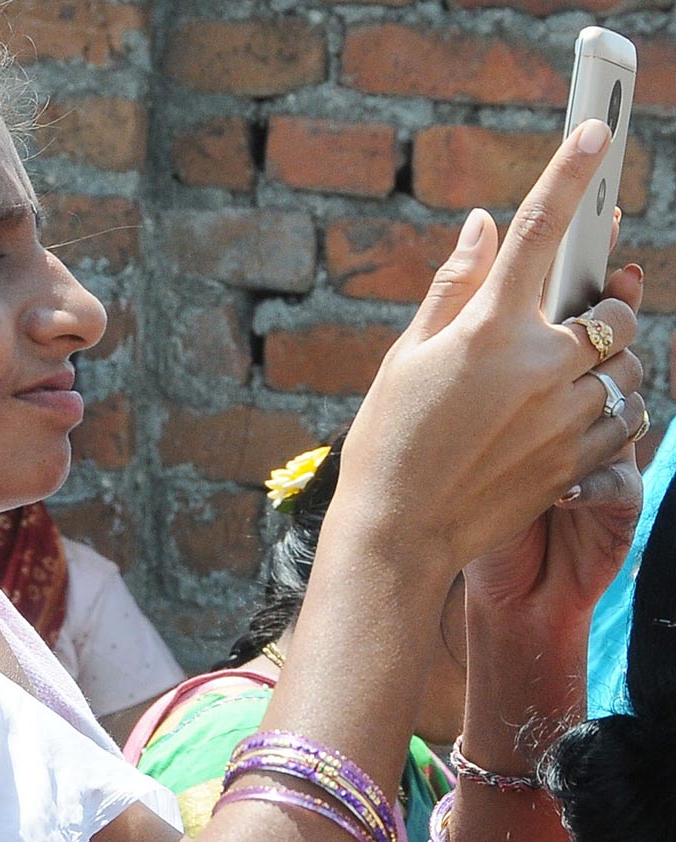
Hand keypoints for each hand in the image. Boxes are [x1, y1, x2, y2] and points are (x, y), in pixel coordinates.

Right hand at [333, 120, 637, 574]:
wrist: (402, 530)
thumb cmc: (390, 439)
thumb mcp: (407, 356)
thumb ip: (453, 286)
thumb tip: (484, 226)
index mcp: (489, 328)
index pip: (538, 232)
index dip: (568, 175)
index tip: (593, 133)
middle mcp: (540, 364)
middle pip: (611, 309)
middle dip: (605, 306)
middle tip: (581, 318)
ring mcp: (565, 415)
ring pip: (629, 366)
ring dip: (613, 361)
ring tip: (575, 377)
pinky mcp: (579, 459)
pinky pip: (629, 417)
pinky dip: (617, 406)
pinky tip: (579, 416)